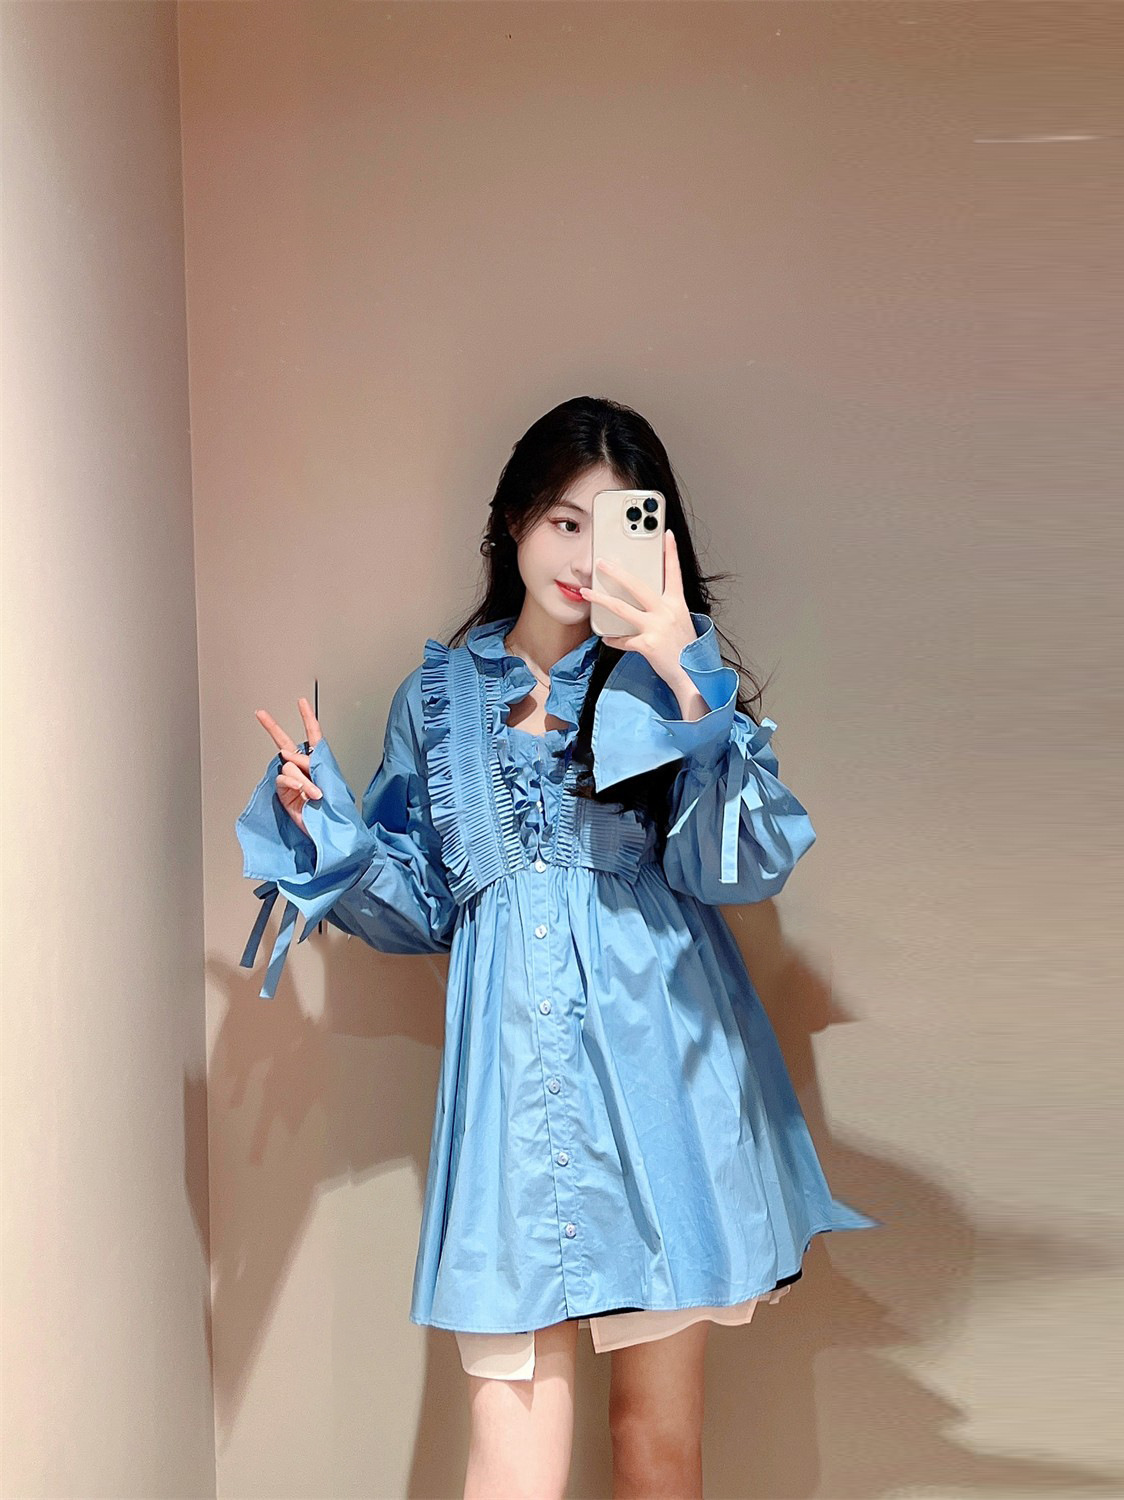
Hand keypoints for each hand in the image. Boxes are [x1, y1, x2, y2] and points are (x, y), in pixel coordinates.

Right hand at [254, 697, 323, 836]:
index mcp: (319, 762)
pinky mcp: (284, 793)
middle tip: (261, 713)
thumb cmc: (335, 808)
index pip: (313, 735)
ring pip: (290, 766)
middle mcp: (302, 768)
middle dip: (272, 727)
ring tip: (315, 793)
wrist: (330, 831)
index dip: (307, 717)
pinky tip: (302, 792)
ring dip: (304, 779)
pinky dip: (294, 784)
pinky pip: (284, 780)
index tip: (301, 701)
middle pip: (286, 743)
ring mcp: (292, 780)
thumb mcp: (328, 780)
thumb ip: (310, 763)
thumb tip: (288, 754)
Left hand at [579, 530, 696, 686]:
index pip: (674, 572)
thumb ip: (666, 610)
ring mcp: (656, 627)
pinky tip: (606, 638)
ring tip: (586, 593)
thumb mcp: (681, 623)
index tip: (666, 535)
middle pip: (637, 586)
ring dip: (600, 600)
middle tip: (601, 563)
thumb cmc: (686, 651)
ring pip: (621, 608)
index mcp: (677, 604)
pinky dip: (613, 639)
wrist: (692, 676)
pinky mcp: (646, 644)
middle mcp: (667, 612)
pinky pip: (622, 639)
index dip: (671, 552)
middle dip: (616, 573)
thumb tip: (647, 602)